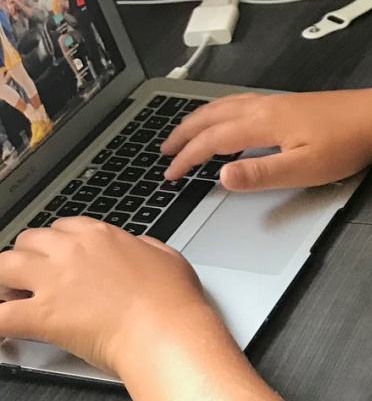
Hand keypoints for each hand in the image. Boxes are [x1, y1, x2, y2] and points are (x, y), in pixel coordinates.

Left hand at [0, 217, 210, 371]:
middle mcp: (71, 251)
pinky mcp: (41, 315)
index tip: (60, 257)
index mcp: (100, 235)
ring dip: (5, 283)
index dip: (57, 243)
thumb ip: (143, 246)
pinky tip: (5, 328)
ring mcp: (53, 281)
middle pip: (27, 241)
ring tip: (13, 298)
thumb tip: (135, 248)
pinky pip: (0, 316)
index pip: (61, 226)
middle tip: (34, 278)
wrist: (163, 328)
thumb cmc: (170, 298)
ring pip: (2, 267)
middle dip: (27, 258)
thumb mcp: (165, 255)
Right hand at [161, 90, 371, 190]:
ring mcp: (276, 101)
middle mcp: (264, 106)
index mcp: (263, 122)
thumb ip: (260, 173)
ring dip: (199, 120)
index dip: (188, 158)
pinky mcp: (288, 102)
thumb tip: (220, 176)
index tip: (170, 174)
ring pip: (225, 105)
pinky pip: (240, 102)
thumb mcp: (304, 168)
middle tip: (164, 152)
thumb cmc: (346, 145)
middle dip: (184, 133)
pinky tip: (227, 120)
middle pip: (212, 116)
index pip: (213, 140)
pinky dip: (220, 111)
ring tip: (184, 134)